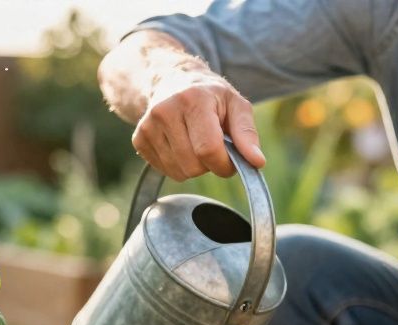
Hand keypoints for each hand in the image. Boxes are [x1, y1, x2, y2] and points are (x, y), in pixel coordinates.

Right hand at [133, 66, 265, 180]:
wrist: (172, 80)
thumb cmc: (211, 96)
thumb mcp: (236, 105)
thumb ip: (247, 133)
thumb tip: (257, 162)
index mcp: (193, 99)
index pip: (208, 150)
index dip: (224, 164)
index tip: (230, 159)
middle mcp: (165, 110)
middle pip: (193, 166)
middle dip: (209, 164)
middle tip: (212, 146)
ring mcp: (148, 125)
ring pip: (179, 172)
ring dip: (194, 166)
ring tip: (196, 143)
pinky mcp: (139, 138)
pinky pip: (165, 171)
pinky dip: (178, 165)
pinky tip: (181, 145)